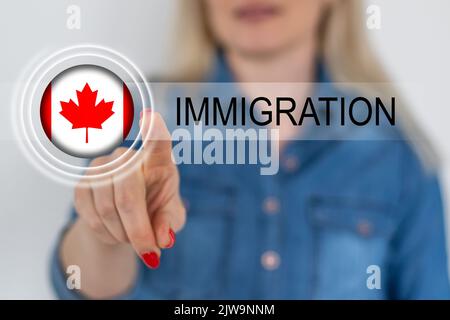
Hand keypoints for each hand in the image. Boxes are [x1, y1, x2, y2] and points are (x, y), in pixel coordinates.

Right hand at [73, 110, 185, 268]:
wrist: (126, 216)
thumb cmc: (156, 210)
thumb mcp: (171, 217)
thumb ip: (170, 224)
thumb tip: (164, 238)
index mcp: (158, 160)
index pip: (157, 143)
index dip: (153, 132)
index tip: (151, 118)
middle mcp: (128, 158)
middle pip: (128, 195)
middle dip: (138, 230)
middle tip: (149, 252)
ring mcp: (102, 167)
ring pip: (108, 210)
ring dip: (123, 234)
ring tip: (133, 238)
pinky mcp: (82, 183)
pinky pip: (91, 216)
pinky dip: (106, 233)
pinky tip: (116, 232)